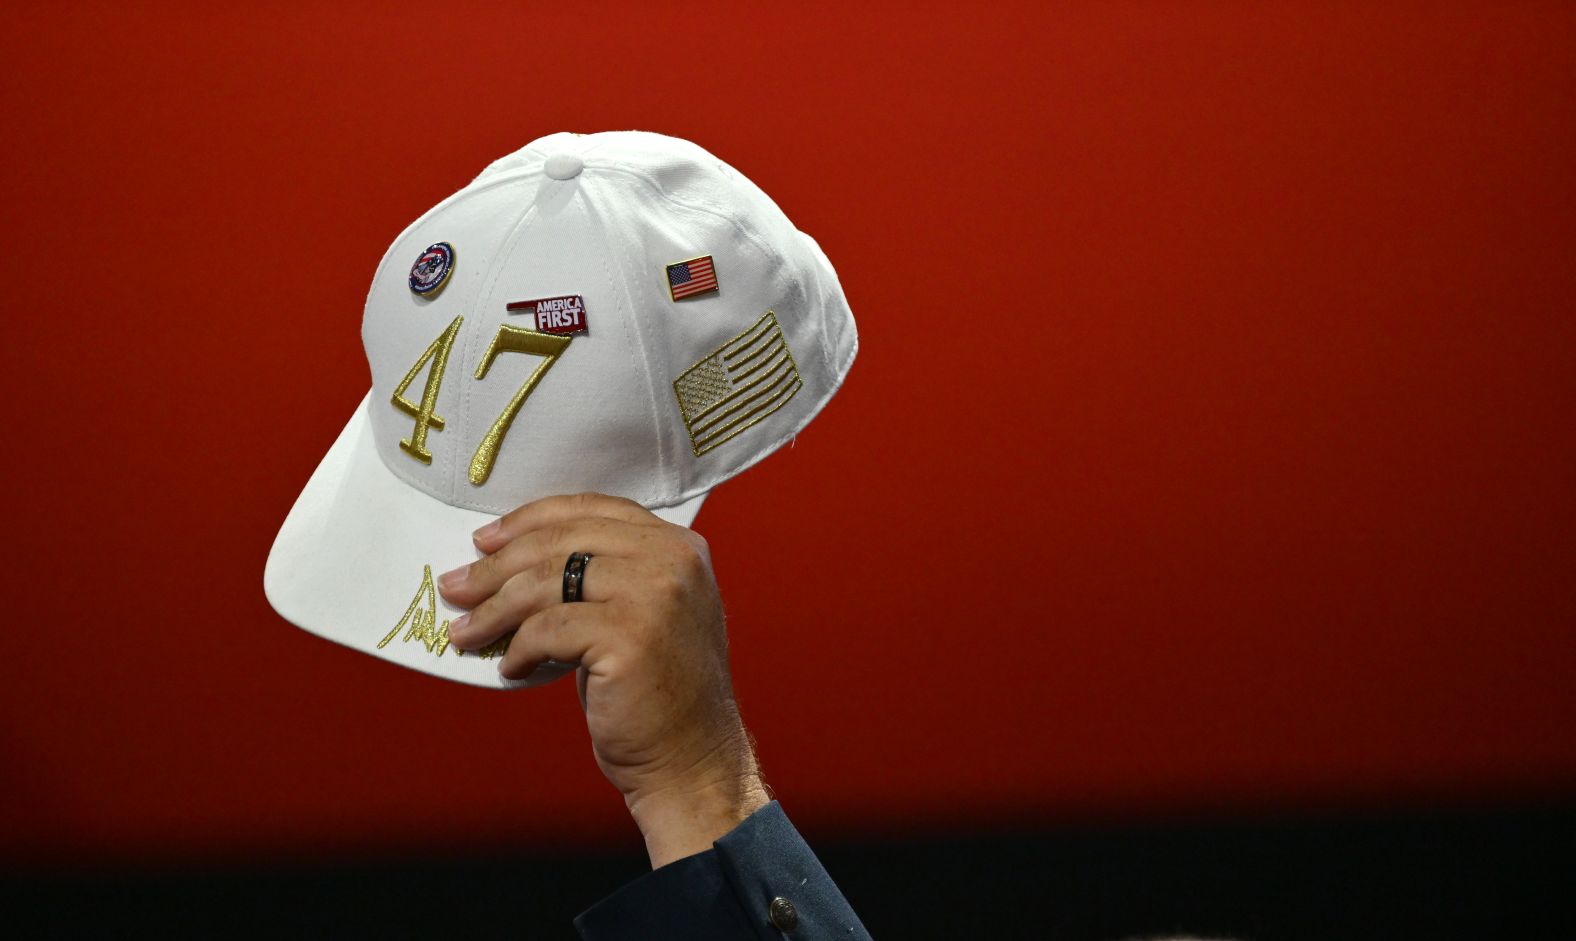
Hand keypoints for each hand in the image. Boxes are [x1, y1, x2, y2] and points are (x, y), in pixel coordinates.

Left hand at [437, 493, 769, 867]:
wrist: (692, 759)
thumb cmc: (656, 693)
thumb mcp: (643, 612)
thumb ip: (602, 576)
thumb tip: (511, 560)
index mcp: (678, 545)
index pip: (591, 510)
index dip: (530, 520)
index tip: (486, 540)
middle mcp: (673, 559)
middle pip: (563, 541)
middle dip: (498, 565)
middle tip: (455, 587)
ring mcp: (655, 595)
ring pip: (549, 580)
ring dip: (495, 609)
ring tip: (465, 632)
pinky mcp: (630, 635)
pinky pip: (549, 628)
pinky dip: (520, 648)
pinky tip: (512, 668)